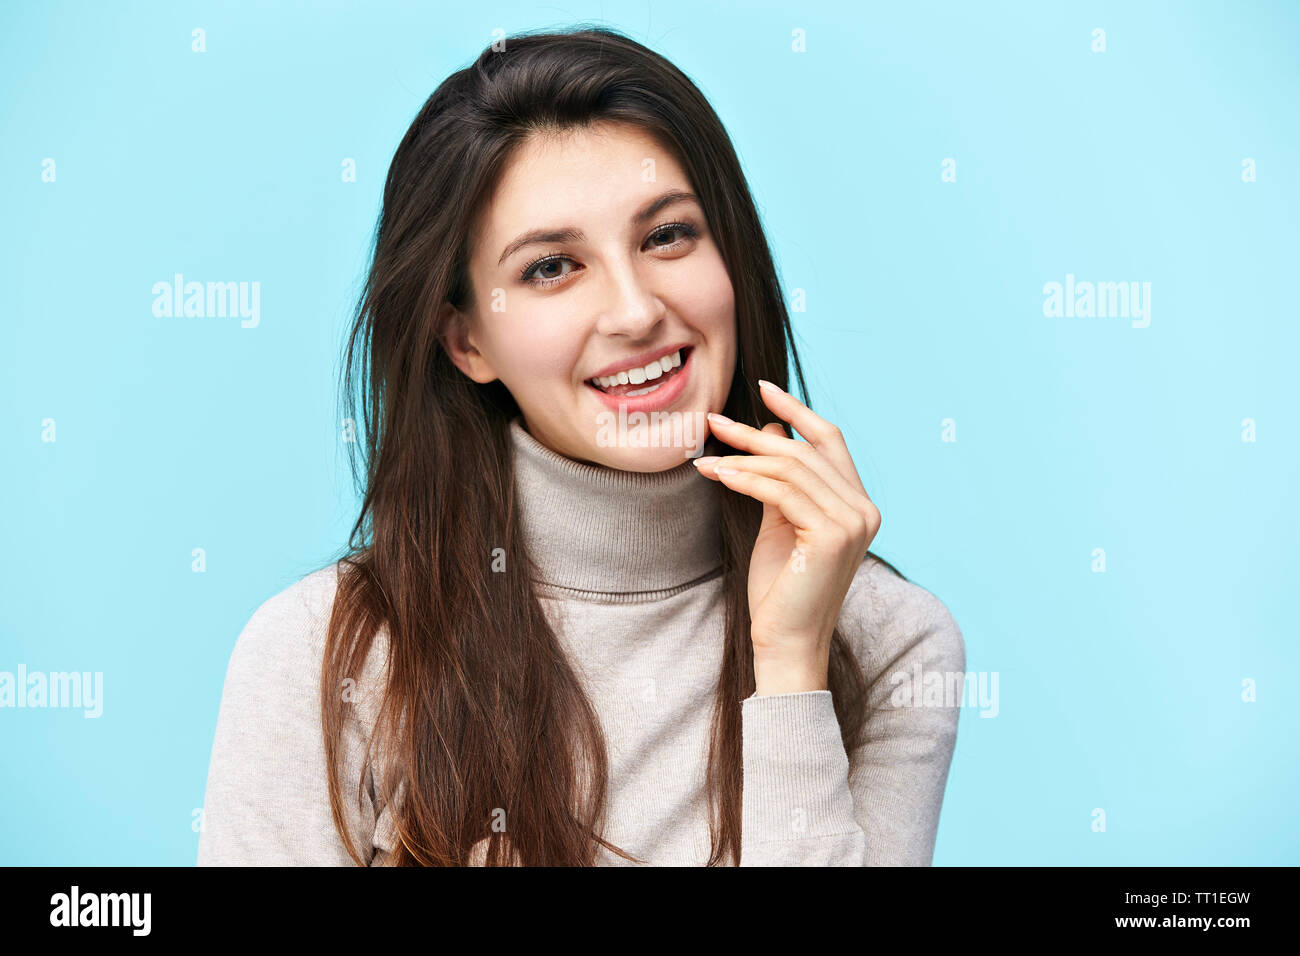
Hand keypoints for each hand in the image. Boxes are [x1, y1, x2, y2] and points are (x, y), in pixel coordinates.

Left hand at [693, 381, 880, 695]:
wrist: (786, 641)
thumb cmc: (781, 588)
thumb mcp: (780, 522)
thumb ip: (780, 480)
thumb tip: (771, 432)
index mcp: (859, 504)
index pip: (830, 441)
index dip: (798, 411)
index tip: (762, 390)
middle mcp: (864, 509)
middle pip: (805, 451)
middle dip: (755, 433)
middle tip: (714, 421)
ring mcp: (853, 522)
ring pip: (790, 468)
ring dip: (742, 456)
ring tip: (705, 454)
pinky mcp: (832, 536)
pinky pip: (780, 492)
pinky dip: (744, 478)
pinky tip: (717, 474)